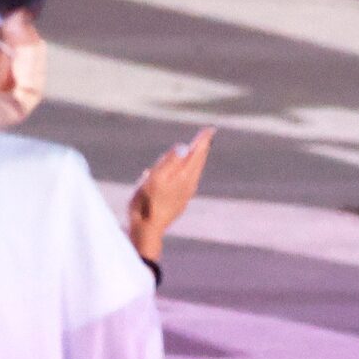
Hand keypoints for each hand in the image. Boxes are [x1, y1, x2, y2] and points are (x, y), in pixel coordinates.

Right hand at [129, 127, 213, 264]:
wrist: (148, 229)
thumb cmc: (148, 202)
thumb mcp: (155, 178)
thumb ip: (170, 162)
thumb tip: (185, 147)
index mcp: (184, 176)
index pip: (197, 153)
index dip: (202, 140)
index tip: (210, 129)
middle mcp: (188, 184)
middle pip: (198, 162)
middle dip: (201, 148)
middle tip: (207, 137)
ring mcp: (184, 193)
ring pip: (192, 172)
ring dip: (195, 160)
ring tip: (197, 151)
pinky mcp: (178, 201)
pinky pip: (184, 181)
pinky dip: (185, 172)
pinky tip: (180, 172)